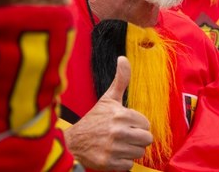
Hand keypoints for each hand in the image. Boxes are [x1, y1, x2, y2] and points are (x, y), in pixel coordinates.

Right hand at [64, 56, 152, 170]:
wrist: (72, 142)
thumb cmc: (94, 119)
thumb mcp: (108, 98)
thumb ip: (121, 79)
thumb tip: (123, 58)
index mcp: (121, 114)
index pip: (146, 124)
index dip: (138, 125)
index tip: (126, 125)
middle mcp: (118, 131)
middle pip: (147, 139)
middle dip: (138, 139)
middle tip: (125, 136)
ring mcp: (113, 148)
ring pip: (139, 153)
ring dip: (130, 151)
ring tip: (118, 145)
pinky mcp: (108, 163)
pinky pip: (128, 165)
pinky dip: (122, 163)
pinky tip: (113, 154)